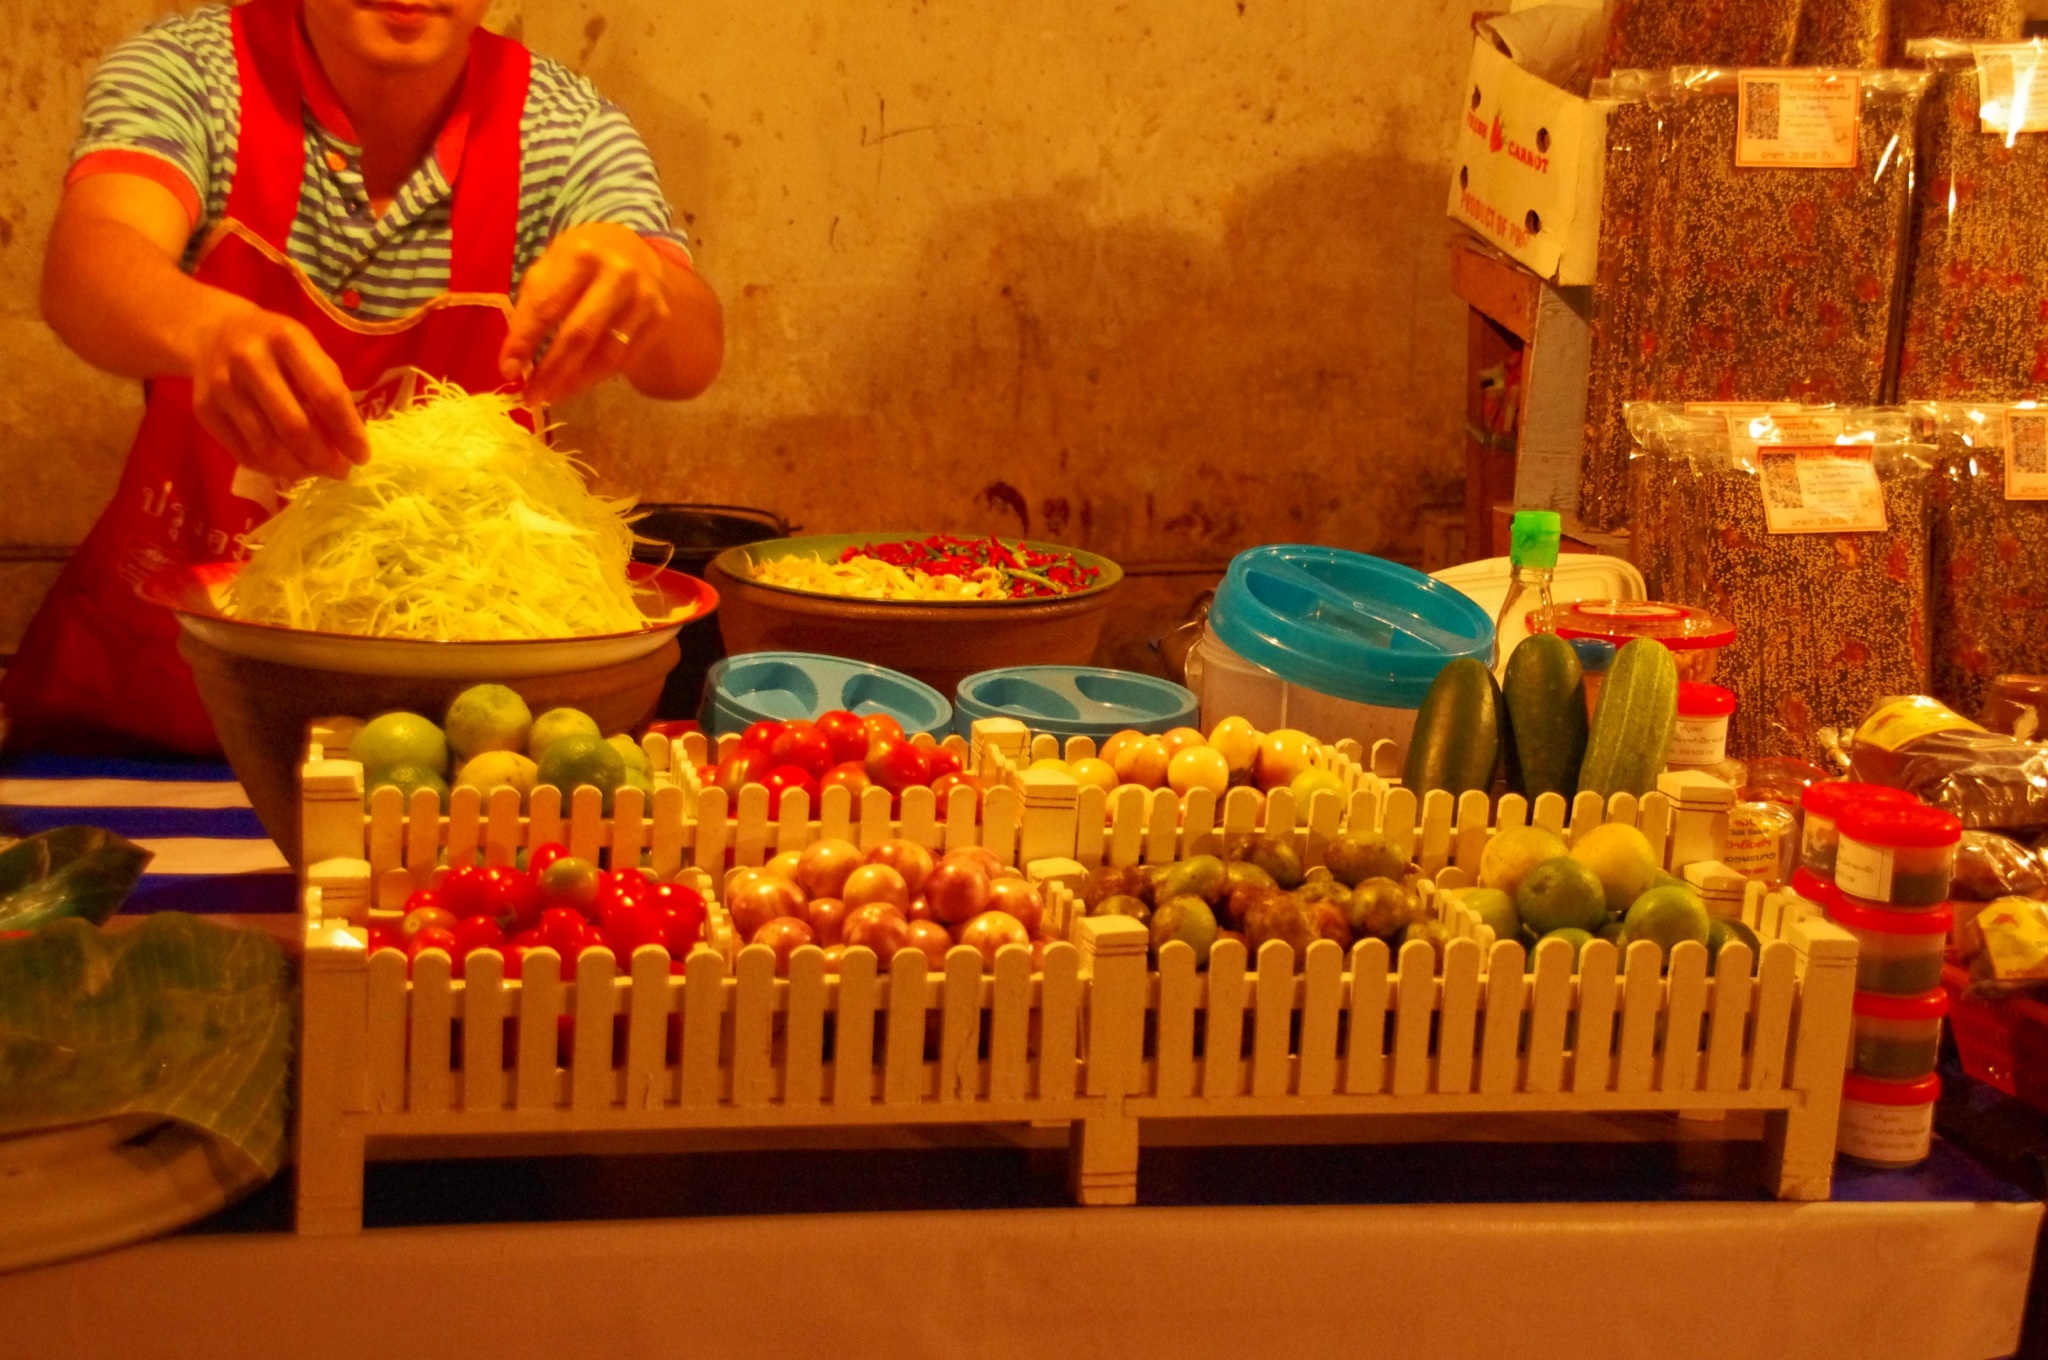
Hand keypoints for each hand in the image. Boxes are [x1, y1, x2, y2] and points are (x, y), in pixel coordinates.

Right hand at [188, 304, 367, 480]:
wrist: (213, 332)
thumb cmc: (276, 347)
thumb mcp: (308, 350)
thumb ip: (329, 389)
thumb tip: (349, 443)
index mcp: (286, 339)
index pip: (326, 395)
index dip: (348, 432)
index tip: (362, 456)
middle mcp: (249, 359)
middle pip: (294, 427)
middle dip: (324, 458)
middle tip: (341, 471)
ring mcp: (221, 385)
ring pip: (267, 447)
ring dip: (299, 469)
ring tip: (316, 471)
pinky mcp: (203, 409)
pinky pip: (244, 453)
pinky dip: (272, 468)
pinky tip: (288, 466)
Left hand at [499, 224, 671, 404]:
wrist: (633, 250)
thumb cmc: (580, 262)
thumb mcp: (549, 267)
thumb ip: (531, 307)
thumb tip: (515, 361)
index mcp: (580, 255)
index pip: (546, 306)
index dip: (524, 341)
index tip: (507, 370)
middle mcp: (617, 274)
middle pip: (580, 334)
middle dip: (551, 371)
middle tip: (531, 396)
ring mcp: (643, 298)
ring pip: (606, 354)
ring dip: (575, 381)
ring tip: (551, 395)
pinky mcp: (659, 319)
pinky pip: (625, 359)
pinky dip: (597, 376)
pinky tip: (577, 383)